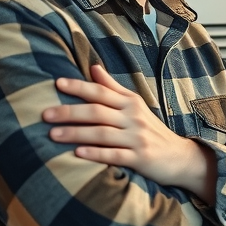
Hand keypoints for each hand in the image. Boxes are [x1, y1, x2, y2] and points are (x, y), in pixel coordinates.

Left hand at [43, 65, 215, 199]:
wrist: (180, 156)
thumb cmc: (150, 130)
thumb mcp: (134, 105)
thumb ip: (113, 88)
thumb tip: (93, 67)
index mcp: (130, 102)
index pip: (101, 91)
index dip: (79, 87)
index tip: (57, 83)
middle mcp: (134, 118)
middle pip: (98, 111)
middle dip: (70, 112)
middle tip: (45, 115)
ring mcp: (137, 138)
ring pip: (102, 133)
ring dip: (76, 133)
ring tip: (53, 135)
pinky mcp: (141, 158)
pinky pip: (115, 155)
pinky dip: (96, 154)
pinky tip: (78, 154)